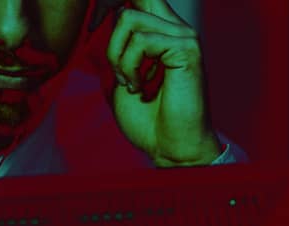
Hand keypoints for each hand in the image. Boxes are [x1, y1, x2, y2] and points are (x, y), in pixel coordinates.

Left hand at [104, 0, 223, 166]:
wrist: (170, 147)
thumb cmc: (148, 119)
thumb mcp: (122, 75)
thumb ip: (118, 46)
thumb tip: (107, 15)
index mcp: (162, 32)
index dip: (117, 3)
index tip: (100, 16)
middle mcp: (176, 28)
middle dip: (110, 36)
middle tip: (117, 71)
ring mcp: (184, 36)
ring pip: (129, 18)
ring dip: (118, 57)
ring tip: (131, 84)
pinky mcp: (187, 49)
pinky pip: (141, 41)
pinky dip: (131, 67)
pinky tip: (141, 88)